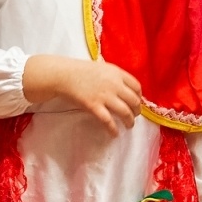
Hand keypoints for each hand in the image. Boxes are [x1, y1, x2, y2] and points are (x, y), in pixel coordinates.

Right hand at [22, 55, 143, 136]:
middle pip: (133, 101)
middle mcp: (114, 84)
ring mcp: (104, 96)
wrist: (62, 75)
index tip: (136, 102)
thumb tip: (122, 88)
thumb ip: (113, 76)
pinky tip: (114, 133)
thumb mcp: (101, 67)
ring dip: (129, 121)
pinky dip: (113, 129)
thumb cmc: (79, 70)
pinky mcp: (94, 106)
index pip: (136, 86)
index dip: (139, 96)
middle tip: (134, 115)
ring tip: (129, 125)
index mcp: (116, 73)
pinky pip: (108, 121)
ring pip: (125, 112)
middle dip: (136, 111)